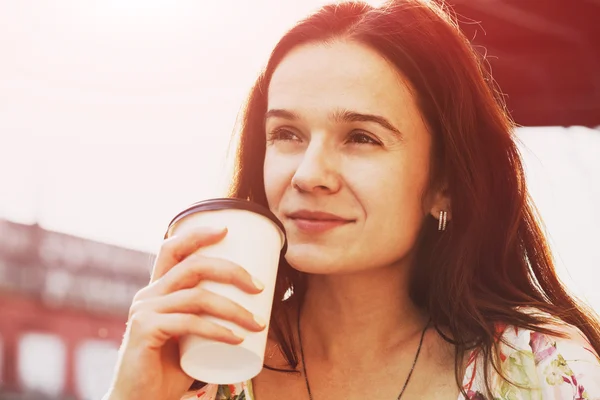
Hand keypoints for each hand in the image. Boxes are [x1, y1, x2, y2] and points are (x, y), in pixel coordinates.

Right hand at [106, 226, 265, 399]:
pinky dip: (217, 330)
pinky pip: (188, 323)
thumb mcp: (190, 334)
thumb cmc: (170, 367)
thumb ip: (206, 315)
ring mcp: (144, 311)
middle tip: (259, 286)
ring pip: (197, 297)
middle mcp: (148, 294)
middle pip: (193, 266)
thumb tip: (250, 302)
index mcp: (158, 289)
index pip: (172, 248)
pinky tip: (236, 339)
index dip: (197, 234)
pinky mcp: (144, 331)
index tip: (226, 230)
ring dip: (234, 309)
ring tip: (257, 323)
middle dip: (231, 270)